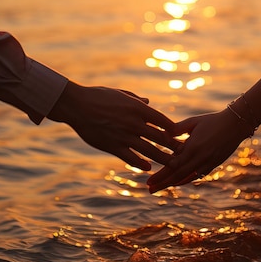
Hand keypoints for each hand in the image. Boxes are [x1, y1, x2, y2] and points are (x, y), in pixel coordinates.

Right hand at [48, 82, 179, 169]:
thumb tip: (149, 103)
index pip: (162, 121)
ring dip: (163, 158)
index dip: (173, 130)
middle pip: (160, 138)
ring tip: (173, 164)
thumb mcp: (120, 94)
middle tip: (184, 153)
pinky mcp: (113, 147)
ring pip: (149, 151)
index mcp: (137, 108)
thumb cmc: (98, 96)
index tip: (180, 135)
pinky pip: (131, 158)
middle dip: (173, 146)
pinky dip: (141, 163)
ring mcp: (124, 136)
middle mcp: (134, 123)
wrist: (76, 106)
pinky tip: (147, 167)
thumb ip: (136, 100)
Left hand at [147, 108, 251, 191]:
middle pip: (178, 175)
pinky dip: (186, 180)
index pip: (173, 165)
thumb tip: (162, 134)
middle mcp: (200, 158)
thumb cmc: (213, 120)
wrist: (236, 125)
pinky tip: (177, 182)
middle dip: (163, 183)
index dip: (161, 175)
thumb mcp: (193, 122)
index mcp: (193, 147)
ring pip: (187, 178)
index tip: (148, 181)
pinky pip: (197, 175)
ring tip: (160, 188)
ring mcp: (208, 163)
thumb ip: (177, 128)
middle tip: (150, 190)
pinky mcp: (214, 164)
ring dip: (173, 184)